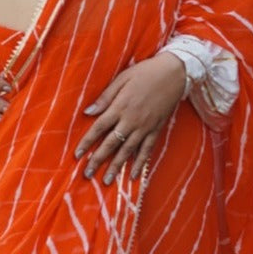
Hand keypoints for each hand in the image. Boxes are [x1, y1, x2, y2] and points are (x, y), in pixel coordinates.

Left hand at [75, 52, 185, 183]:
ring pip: (127, 151)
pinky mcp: (156, 130)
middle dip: (98, 160)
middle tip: (87, 174)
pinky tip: (131, 176)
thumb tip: (88, 112)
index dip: (87, 142)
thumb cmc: (145, 72)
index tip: (77, 155)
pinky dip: (139, 163)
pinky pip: (146, 150)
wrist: (174, 73)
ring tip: (106, 181)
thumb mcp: (122, 78)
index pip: (99, 127)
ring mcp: (145, 127)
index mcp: (120, 106)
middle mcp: (131, 120)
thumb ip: (105, 97)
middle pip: (111, 143)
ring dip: (116, 167)